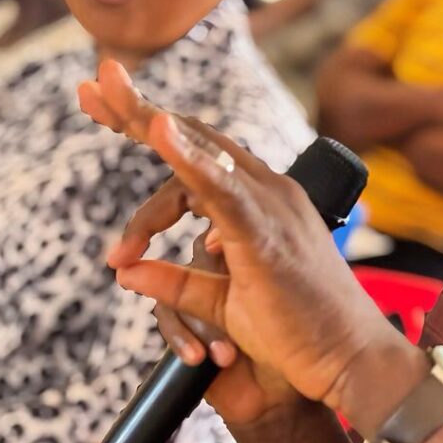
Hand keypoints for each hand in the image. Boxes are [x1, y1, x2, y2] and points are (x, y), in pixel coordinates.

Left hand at [80, 60, 410, 413]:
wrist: (350, 359)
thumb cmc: (297, 333)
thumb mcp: (223, 304)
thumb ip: (176, 283)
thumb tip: (126, 273)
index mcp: (260, 202)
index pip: (198, 154)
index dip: (150, 129)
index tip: (103, 108)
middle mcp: (268, 191)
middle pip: (195, 137)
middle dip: (138, 109)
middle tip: (91, 83)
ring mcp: (271, 206)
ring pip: (201, 153)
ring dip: (147, 122)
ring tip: (103, 94)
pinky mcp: (267, 233)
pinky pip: (221, 188)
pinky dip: (187, 158)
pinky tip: (154, 128)